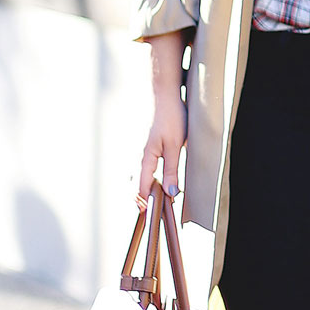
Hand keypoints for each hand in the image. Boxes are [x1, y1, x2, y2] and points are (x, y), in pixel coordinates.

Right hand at [137, 91, 186, 210]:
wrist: (165, 95)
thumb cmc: (172, 117)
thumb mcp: (176, 145)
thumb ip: (172, 169)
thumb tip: (171, 193)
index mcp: (144, 158)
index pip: (141, 188)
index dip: (146, 202)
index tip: (154, 213)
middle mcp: (137, 155)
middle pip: (133, 184)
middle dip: (140, 198)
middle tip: (150, 210)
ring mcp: (137, 150)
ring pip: (133, 176)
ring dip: (140, 188)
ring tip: (151, 197)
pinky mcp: (142, 145)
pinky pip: (137, 166)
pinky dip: (141, 176)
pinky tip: (150, 177)